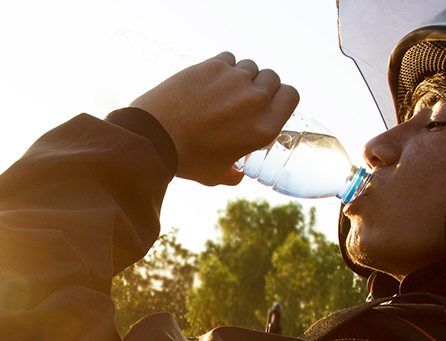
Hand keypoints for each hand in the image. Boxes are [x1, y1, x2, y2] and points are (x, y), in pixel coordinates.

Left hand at [130, 52, 298, 185]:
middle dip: (261, 86)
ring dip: (241, 76)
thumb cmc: (186, 159)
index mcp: (264, 127)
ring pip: (250, 67)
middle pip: (272, 78)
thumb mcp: (216, 175)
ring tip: (224, 91)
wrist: (155, 137)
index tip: (271, 102)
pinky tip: (210, 81)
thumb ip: (234, 174)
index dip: (282, 97)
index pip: (291, 95)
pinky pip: (228, 59)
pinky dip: (222, 67)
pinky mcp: (213, 66)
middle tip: (244, 99)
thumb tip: (238, 173)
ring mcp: (234, 80)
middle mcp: (254, 100)